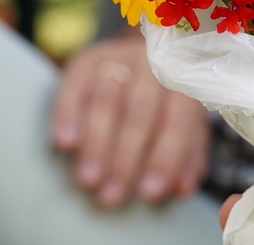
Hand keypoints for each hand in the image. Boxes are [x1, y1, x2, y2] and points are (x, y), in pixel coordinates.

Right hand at [51, 33, 210, 207]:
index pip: (178, 122)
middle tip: (112, 195)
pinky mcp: (86, 60)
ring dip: (97, 143)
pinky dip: (68, 115)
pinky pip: (74, 86)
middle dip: (126, 157)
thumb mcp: (186, 127)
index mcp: (184, 87)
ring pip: (106, 100)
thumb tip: (182, 190)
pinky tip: (65, 144)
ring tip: (88, 179)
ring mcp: (120, 60)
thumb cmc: (166, 106)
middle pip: (141, 112)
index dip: (165, 158)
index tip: (150, 192)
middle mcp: (154, 69)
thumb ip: (188, 158)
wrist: (143, 57)